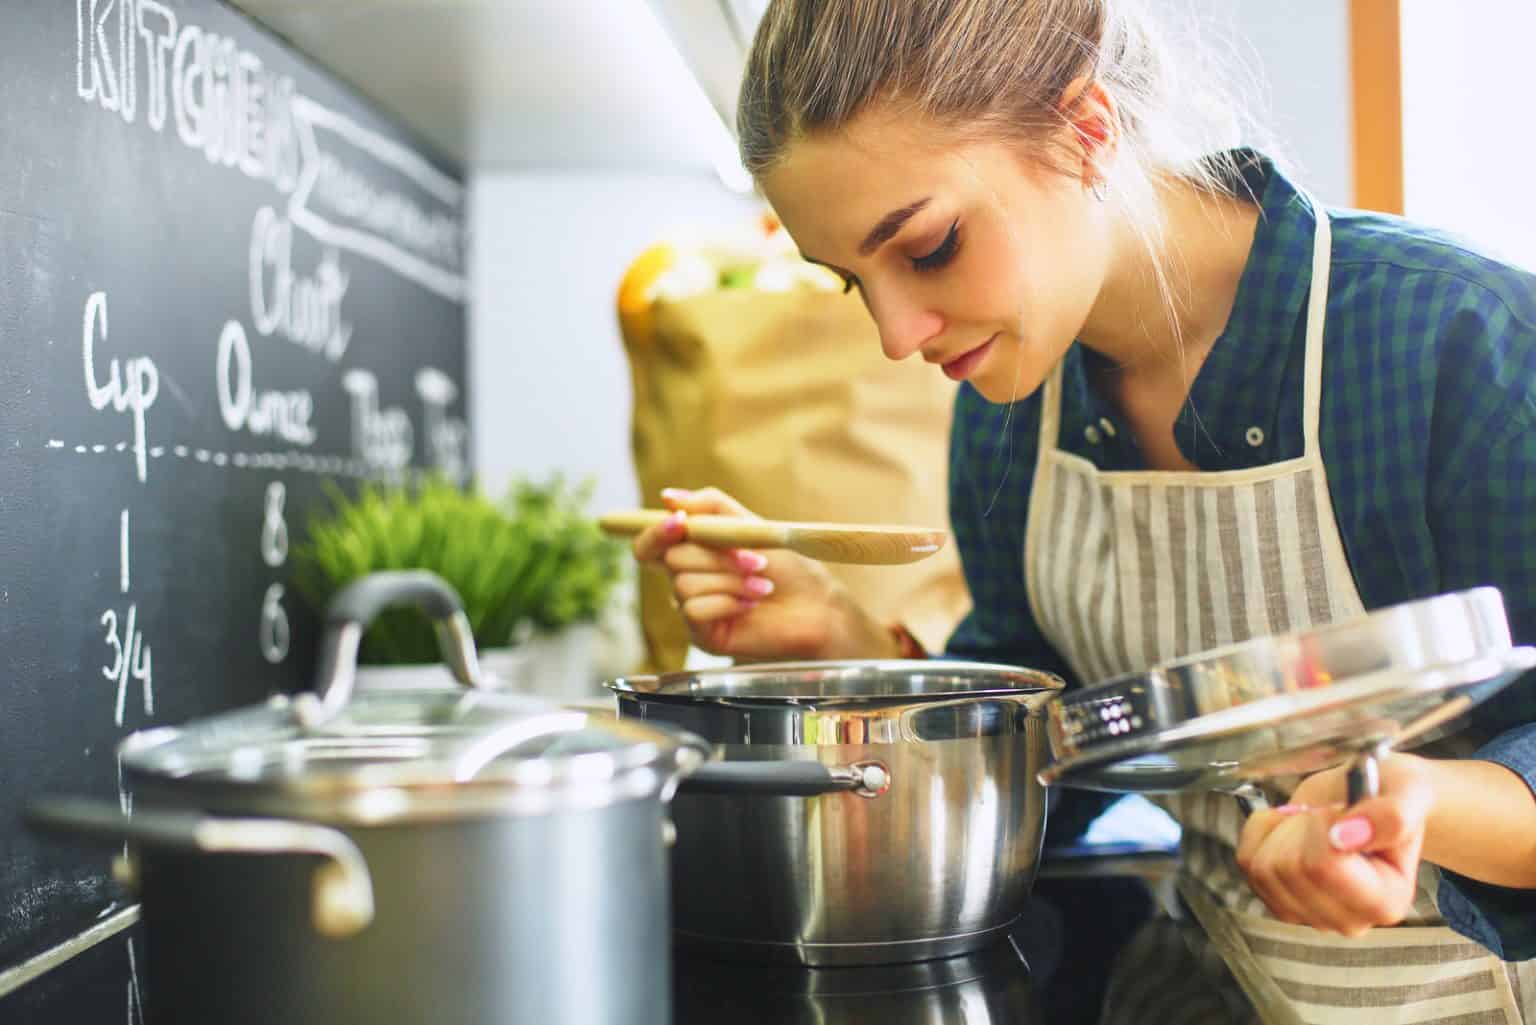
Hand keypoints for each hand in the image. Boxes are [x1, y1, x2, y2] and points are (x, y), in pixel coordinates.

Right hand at [630, 486, 896, 661]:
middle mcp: (685, 580)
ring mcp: (692, 608)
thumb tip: (668, 497)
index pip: (650, 544)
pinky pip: (693, 611)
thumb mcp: (749, 525)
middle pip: (671, 560)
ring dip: (730, 580)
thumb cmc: (786, 567)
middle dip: (717, 556)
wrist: (815, 605)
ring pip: (684, 585)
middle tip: (756, 561)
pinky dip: (727, 602)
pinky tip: (751, 604)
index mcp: (692, 552)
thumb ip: (710, 507)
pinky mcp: (702, 635)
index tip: (680, 522)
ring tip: (762, 586)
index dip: (657, 532)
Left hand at [1235, 753, 1434, 935]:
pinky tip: (1289, 828)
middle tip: (1328, 815)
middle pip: (1288, 868)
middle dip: (1301, 824)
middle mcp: (1351, 919)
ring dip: (1280, 829)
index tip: (1341, 810)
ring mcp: (1311, 915)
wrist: (1367, 798)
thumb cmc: (1392, 797)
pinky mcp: (1279, 901)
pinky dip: (1260, 833)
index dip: (1321, 824)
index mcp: (1388, 902)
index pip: (1324, 866)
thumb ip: (1392, 816)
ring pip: (1262, 868)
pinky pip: (1247, 862)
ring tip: (1311, 821)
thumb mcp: (1408, 791)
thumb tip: (1346, 837)